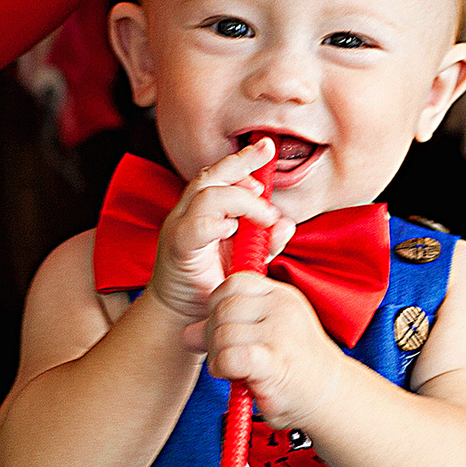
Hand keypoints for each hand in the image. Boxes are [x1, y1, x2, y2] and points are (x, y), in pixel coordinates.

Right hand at [146, 139, 297, 326]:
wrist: (182, 319)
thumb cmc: (211, 287)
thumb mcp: (246, 260)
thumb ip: (267, 242)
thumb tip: (288, 224)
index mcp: (205, 211)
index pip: (222, 175)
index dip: (243, 160)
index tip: (267, 147)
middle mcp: (189, 213)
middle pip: (211, 176)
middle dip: (240, 165)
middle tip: (267, 167)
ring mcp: (180, 227)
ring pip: (206, 195)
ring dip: (239, 199)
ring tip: (263, 215)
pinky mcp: (177, 248)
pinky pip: (195, 227)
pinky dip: (217, 225)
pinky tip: (233, 231)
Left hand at [188, 270, 345, 430]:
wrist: (330, 396)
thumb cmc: (293, 367)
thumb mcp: (263, 336)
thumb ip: (228, 328)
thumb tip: (188, 333)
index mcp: (280, 295)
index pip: (232, 283)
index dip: (217, 306)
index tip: (224, 329)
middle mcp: (282, 307)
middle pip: (222, 307)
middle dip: (212, 333)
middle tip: (224, 355)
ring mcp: (280, 333)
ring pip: (222, 333)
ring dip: (217, 356)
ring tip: (232, 369)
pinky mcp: (275, 362)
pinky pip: (231, 356)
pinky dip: (224, 368)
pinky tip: (235, 376)